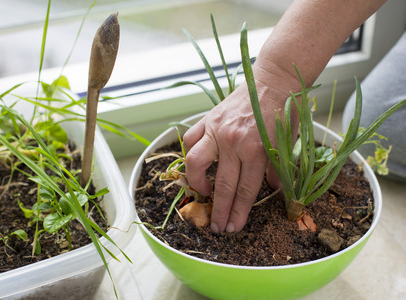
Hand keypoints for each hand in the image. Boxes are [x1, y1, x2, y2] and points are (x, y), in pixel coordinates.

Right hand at [183, 79, 286, 232]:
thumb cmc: (284, 111)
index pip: (245, 191)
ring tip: (203, 192)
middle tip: (217, 227)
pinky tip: (198, 163)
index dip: (239, 213)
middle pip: (223, 185)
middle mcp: (234, 142)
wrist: (273, 80)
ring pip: (196, 163)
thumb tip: (273, 190)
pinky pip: (191, 140)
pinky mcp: (208, 120)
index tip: (233, 228)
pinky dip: (191, 153)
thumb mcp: (288, 143)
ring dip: (197, 183)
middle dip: (220, 211)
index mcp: (257, 150)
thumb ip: (278, 169)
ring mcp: (217, 130)